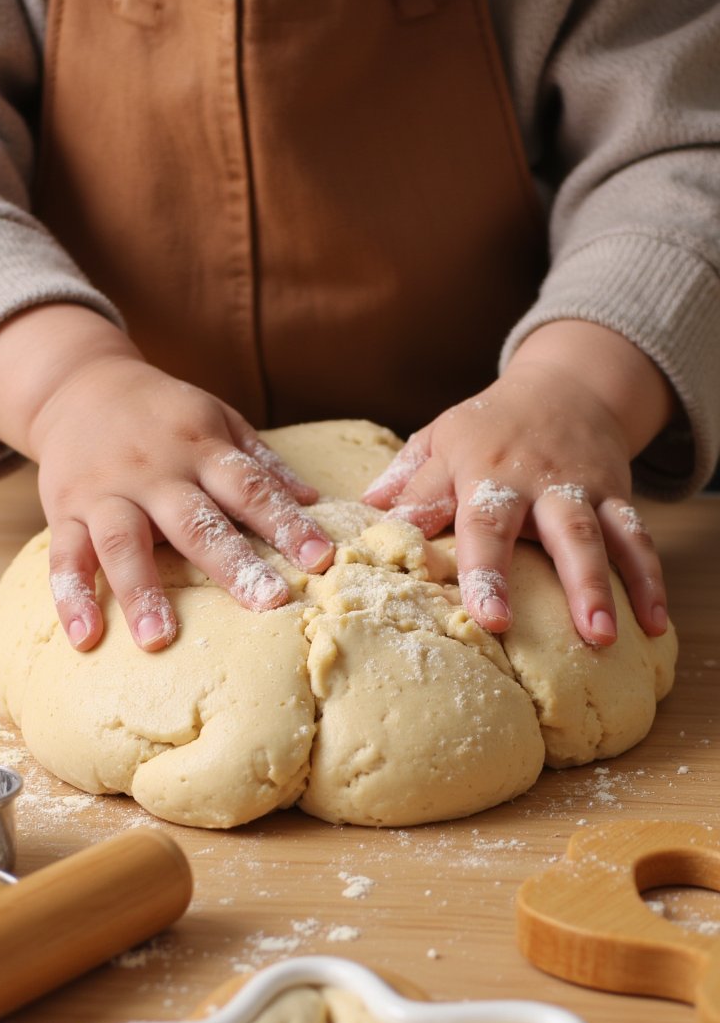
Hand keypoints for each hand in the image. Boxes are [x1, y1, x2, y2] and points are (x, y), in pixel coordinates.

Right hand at [31, 356, 334, 650]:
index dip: (287, 523)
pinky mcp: (64, 511)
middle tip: (268, 604)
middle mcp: (154, 472)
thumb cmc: (163, 415)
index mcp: (200, 448)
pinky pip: (64, 556)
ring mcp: (106, 493)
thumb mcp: (217, 419)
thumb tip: (313, 501)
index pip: (250, 488)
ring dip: (141, 591)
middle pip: (194, 521)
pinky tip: (86, 637)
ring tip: (160, 639)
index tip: (321, 559)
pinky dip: (72, 597)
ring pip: (124, 542)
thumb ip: (261, 464)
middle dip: (231, 564)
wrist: (79, 384)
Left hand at [363, 322, 671, 644]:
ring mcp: (583, 490)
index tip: (487, 615)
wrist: (566, 385)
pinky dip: (650, 581)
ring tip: (607, 637)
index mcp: (486, 470)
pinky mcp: (617, 497)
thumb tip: (366, 515)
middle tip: (573, 632)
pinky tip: (656, 626)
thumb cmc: (488, 428)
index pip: (482, 524)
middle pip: (557, 532)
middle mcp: (539, 480)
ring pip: (600, 538)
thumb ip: (408, 481)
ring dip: (606, 587)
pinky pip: (638, 539)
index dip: (484, 570)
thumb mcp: (441, 439)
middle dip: (566, 581)